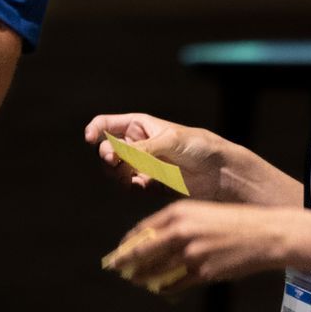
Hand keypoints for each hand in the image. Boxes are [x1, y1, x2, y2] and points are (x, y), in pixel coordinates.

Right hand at [84, 112, 233, 200]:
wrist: (219, 171)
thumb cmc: (198, 146)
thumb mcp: (170, 141)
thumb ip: (142, 148)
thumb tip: (114, 153)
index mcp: (139, 125)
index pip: (106, 124)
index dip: (95, 130)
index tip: (90, 139)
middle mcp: (137, 144)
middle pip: (107, 150)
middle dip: (107, 156)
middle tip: (115, 161)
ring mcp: (142, 164)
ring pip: (115, 171)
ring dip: (118, 174)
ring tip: (131, 176)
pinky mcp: (149, 184)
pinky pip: (130, 187)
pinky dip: (131, 187)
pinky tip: (142, 186)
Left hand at [101, 201, 305, 296]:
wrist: (264, 234)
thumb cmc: (235, 222)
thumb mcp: (203, 213)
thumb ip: (179, 225)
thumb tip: (156, 240)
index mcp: (180, 212)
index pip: (145, 229)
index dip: (129, 242)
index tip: (119, 249)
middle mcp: (181, 231)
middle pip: (144, 250)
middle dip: (126, 261)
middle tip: (113, 267)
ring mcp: (191, 253)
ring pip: (157, 269)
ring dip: (143, 277)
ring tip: (133, 280)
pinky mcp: (203, 272)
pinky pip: (177, 284)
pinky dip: (166, 288)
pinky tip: (160, 290)